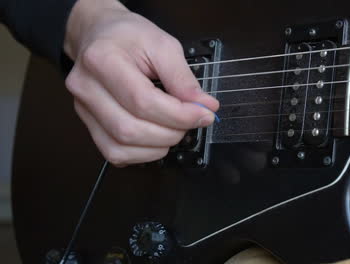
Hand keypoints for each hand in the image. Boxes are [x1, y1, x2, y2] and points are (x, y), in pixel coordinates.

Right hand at [64, 0, 218, 165]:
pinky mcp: (89, 125)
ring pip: (121, 147)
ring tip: (175, 128)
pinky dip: (143, 153)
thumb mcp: (163, 44)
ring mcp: (83, 109)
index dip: (179, 114)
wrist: (100, 35)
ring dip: (158, 146)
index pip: (143, 101)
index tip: (204, 113)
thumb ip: (183, 78)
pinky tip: (157, 139)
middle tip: (191, 120)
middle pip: (130, 129)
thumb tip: (204, 106)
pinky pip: (115, 153)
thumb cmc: (129, 37)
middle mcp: (86, 88)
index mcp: (102, 60)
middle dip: (171, 132)